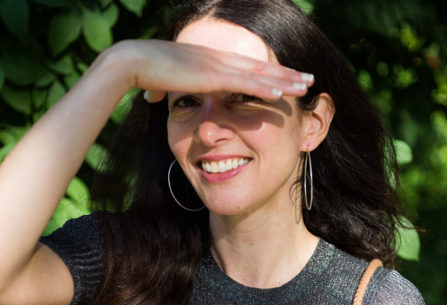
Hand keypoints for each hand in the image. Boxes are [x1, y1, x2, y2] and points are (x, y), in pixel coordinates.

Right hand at [113, 40, 313, 102]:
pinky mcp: (211, 76)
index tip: (289, 79)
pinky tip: (281, 93)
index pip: (249, 67)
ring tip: (306, 85)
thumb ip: (169, 90)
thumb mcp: (165, 83)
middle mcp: (220, 60)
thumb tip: (159, 98)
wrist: (132, 62)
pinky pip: (243, 84)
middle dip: (287, 74)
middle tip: (309, 78)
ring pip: (259, 74)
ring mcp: (217, 66)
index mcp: (213, 62)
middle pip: (261, 67)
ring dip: (284, 80)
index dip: (271, 73)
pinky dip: (263, 88)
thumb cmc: (146, 73)